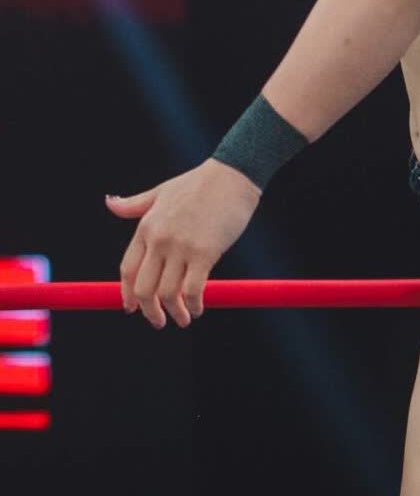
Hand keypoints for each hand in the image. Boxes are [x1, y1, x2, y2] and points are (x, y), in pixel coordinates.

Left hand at [107, 159, 261, 327]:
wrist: (232, 174)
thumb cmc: (199, 183)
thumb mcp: (161, 192)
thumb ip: (135, 204)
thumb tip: (110, 203)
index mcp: (146, 226)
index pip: (128, 270)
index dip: (128, 294)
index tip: (132, 308)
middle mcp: (159, 239)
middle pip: (144, 289)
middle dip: (149, 312)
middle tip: (158, 321)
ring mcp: (181, 247)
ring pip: (168, 294)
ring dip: (174, 313)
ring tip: (183, 318)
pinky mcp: (205, 252)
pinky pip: (193, 289)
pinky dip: (194, 305)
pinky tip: (198, 308)